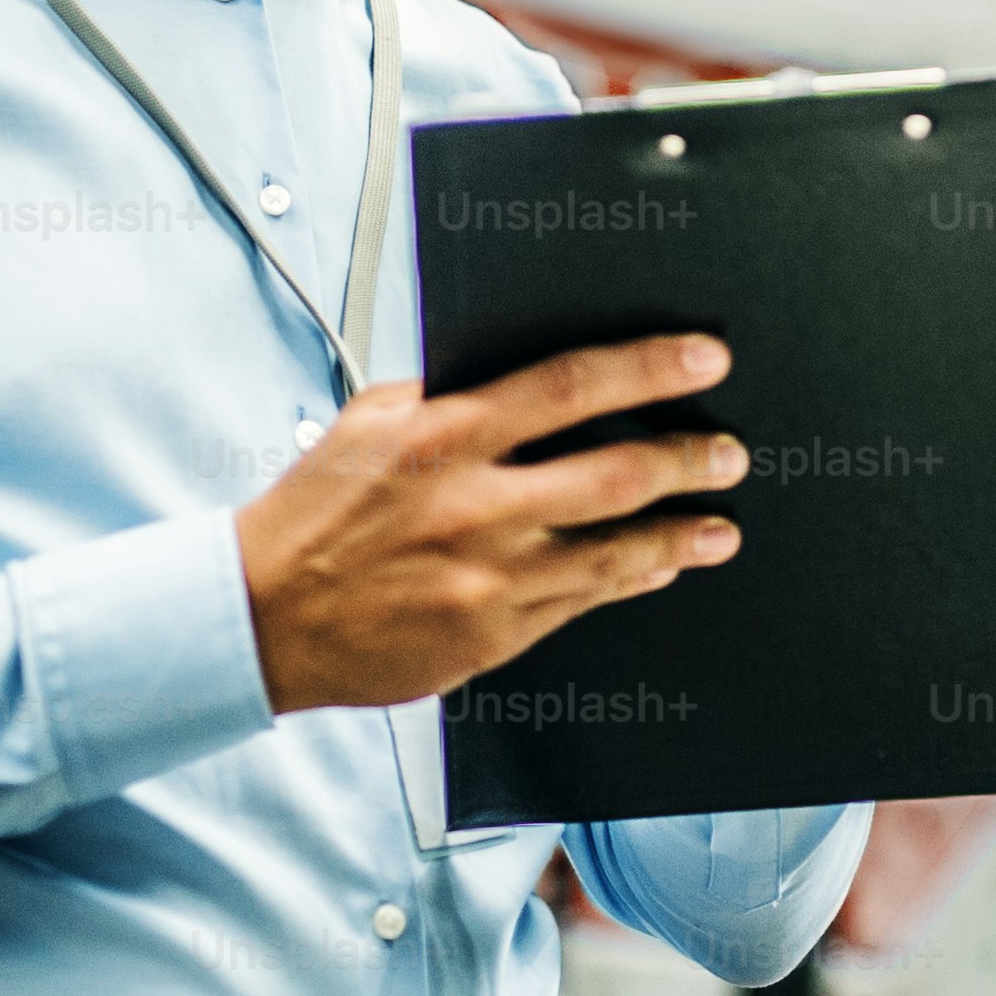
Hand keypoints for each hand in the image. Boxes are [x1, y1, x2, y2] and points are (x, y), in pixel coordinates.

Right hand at [237, 332, 749, 714]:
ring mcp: (488, 578)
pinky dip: (628, 581)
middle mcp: (475, 505)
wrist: (265, 615)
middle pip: (613, 474)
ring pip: (612, 551)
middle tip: (730, 452)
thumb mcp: (372, 421)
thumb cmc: (317, 509)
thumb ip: (447, 395)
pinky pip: (581, 604)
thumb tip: (521, 368)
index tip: (705, 359)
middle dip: (686, 459)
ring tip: (721, 526)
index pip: (570, 386)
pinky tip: (658, 568)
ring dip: (678, 535)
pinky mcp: (491, 636)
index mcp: (444, 434)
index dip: (649, 369)